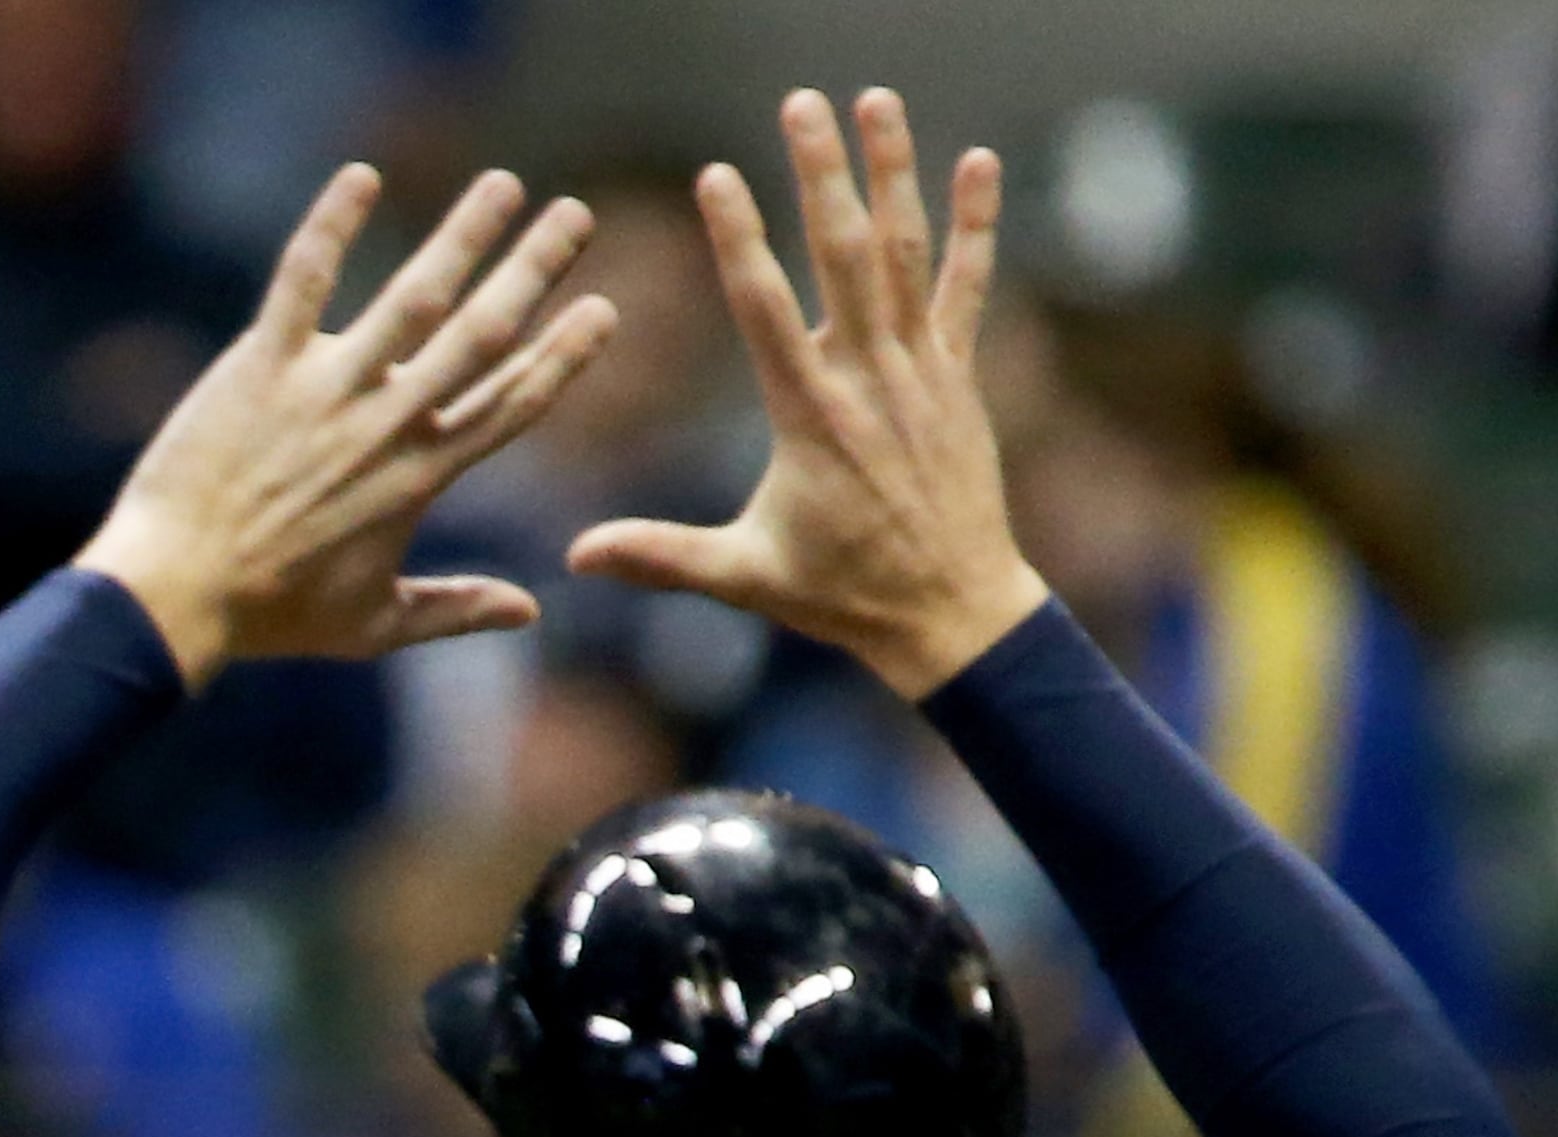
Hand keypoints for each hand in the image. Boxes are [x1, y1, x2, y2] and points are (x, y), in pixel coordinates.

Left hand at [75, 165, 615, 688]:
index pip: (511, 403)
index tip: (602, 309)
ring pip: (414, 298)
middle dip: (534, 270)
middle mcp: (387, 423)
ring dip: (463, 236)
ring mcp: (327, 390)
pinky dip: (331, 226)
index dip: (562, 355)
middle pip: (482, 334)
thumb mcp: (374, 626)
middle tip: (575, 214)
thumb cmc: (271, 615)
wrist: (176, 595)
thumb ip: (455, 609)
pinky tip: (360, 176)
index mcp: (421, 476)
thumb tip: (529, 612)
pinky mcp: (263, 365)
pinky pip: (304, 281)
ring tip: (503, 183)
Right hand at [564, 90, 1049, 701]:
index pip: (764, 307)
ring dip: (892, 172)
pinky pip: (969, 286)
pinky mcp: (957, 376)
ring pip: (905, 253)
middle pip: (842, 254)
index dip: (739, 237)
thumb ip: (663, 556)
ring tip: (876, 101)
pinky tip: (979, 160)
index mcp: (809, 416)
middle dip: (821, 173)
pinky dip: (976, 224)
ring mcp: (920, 371)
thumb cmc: (841, 595)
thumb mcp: (744, 576)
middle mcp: (868, 378)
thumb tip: (578, 554)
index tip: (718, 174)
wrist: (951, 613)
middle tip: (801, 103)